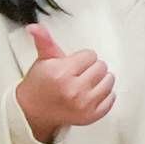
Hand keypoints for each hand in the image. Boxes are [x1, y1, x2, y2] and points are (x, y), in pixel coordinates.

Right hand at [13, 24, 117, 139]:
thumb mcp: (43, 59)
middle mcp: (74, 90)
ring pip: (109, 81)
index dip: (81, 58)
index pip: (91, 55)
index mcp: (62, 73)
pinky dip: (105, 95)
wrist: (33, 111)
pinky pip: (111, 98)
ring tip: (84, 83)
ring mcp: (84, 105)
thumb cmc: (41, 84)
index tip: (73, 65)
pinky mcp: (91, 116)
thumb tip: (35, 27)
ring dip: (100, 80)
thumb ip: (44, 41)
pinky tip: (91, 94)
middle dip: (90, 68)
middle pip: (101, 67)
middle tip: (77, 75)